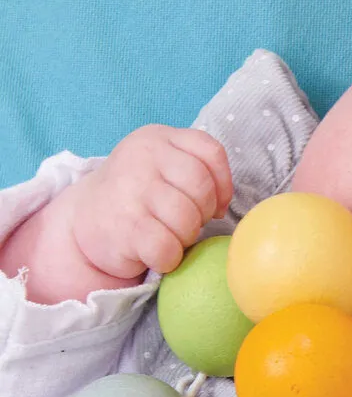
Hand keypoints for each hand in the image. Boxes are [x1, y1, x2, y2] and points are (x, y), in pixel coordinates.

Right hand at [72, 125, 232, 278]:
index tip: (214, 204)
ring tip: (168, 235)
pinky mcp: (124, 227)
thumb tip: (222, 205)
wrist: (83, 220)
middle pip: (201, 187)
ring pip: (188, 219)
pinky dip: (169, 258)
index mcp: (156, 138)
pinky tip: (155, 252)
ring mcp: (131, 191)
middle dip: (202, 212)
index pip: (211, 152)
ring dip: (185, 237)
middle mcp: (142, 158)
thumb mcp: (161, 165)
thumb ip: (196, 168)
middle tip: (184, 222)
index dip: (223, 184)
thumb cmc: (137, 194)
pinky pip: (168, 248)